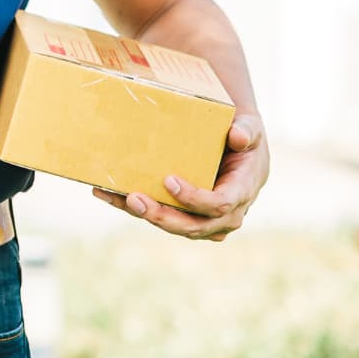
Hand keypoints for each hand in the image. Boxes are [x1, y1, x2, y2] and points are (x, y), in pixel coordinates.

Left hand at [91, 111, 268, 240]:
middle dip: (162, 216)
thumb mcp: (251, 129)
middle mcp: (226, 214)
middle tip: (134, 198)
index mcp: (241, 192)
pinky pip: (162, 218)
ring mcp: (207, 221)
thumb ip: (247, 131)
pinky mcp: (187, 217)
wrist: (239, 150)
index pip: (218, 204)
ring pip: (175, 227)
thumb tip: (238, 135)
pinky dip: (133, 208)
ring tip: (116, 196)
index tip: (169, 181)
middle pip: (194, 226)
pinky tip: (107, 194)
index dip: (194, 198)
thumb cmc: (243, 138)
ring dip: (144, 215)